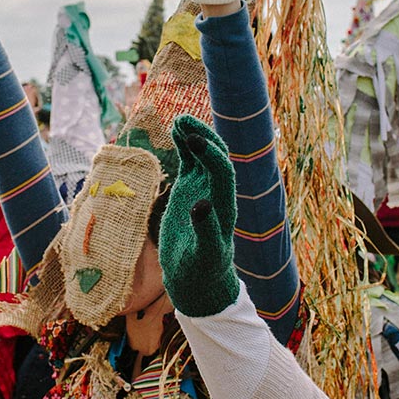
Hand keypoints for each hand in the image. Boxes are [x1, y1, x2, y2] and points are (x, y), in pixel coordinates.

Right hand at [158, 115, 239, 316]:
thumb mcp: (204, 255)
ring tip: (178, 119)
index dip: (210, 154)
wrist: (197, 279)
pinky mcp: (190, 191)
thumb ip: (206, 231)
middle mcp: (217, 194)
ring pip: (204, 156)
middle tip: (183, 122)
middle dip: (204, 137)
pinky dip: (184, 146)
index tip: (192, 140)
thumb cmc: (203, 271)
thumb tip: (201, 205)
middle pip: (217, 157)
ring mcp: (203, 190)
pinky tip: (175, 131)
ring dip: (194, 136)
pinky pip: (190, 163)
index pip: (223, 172)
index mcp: (224, 207)